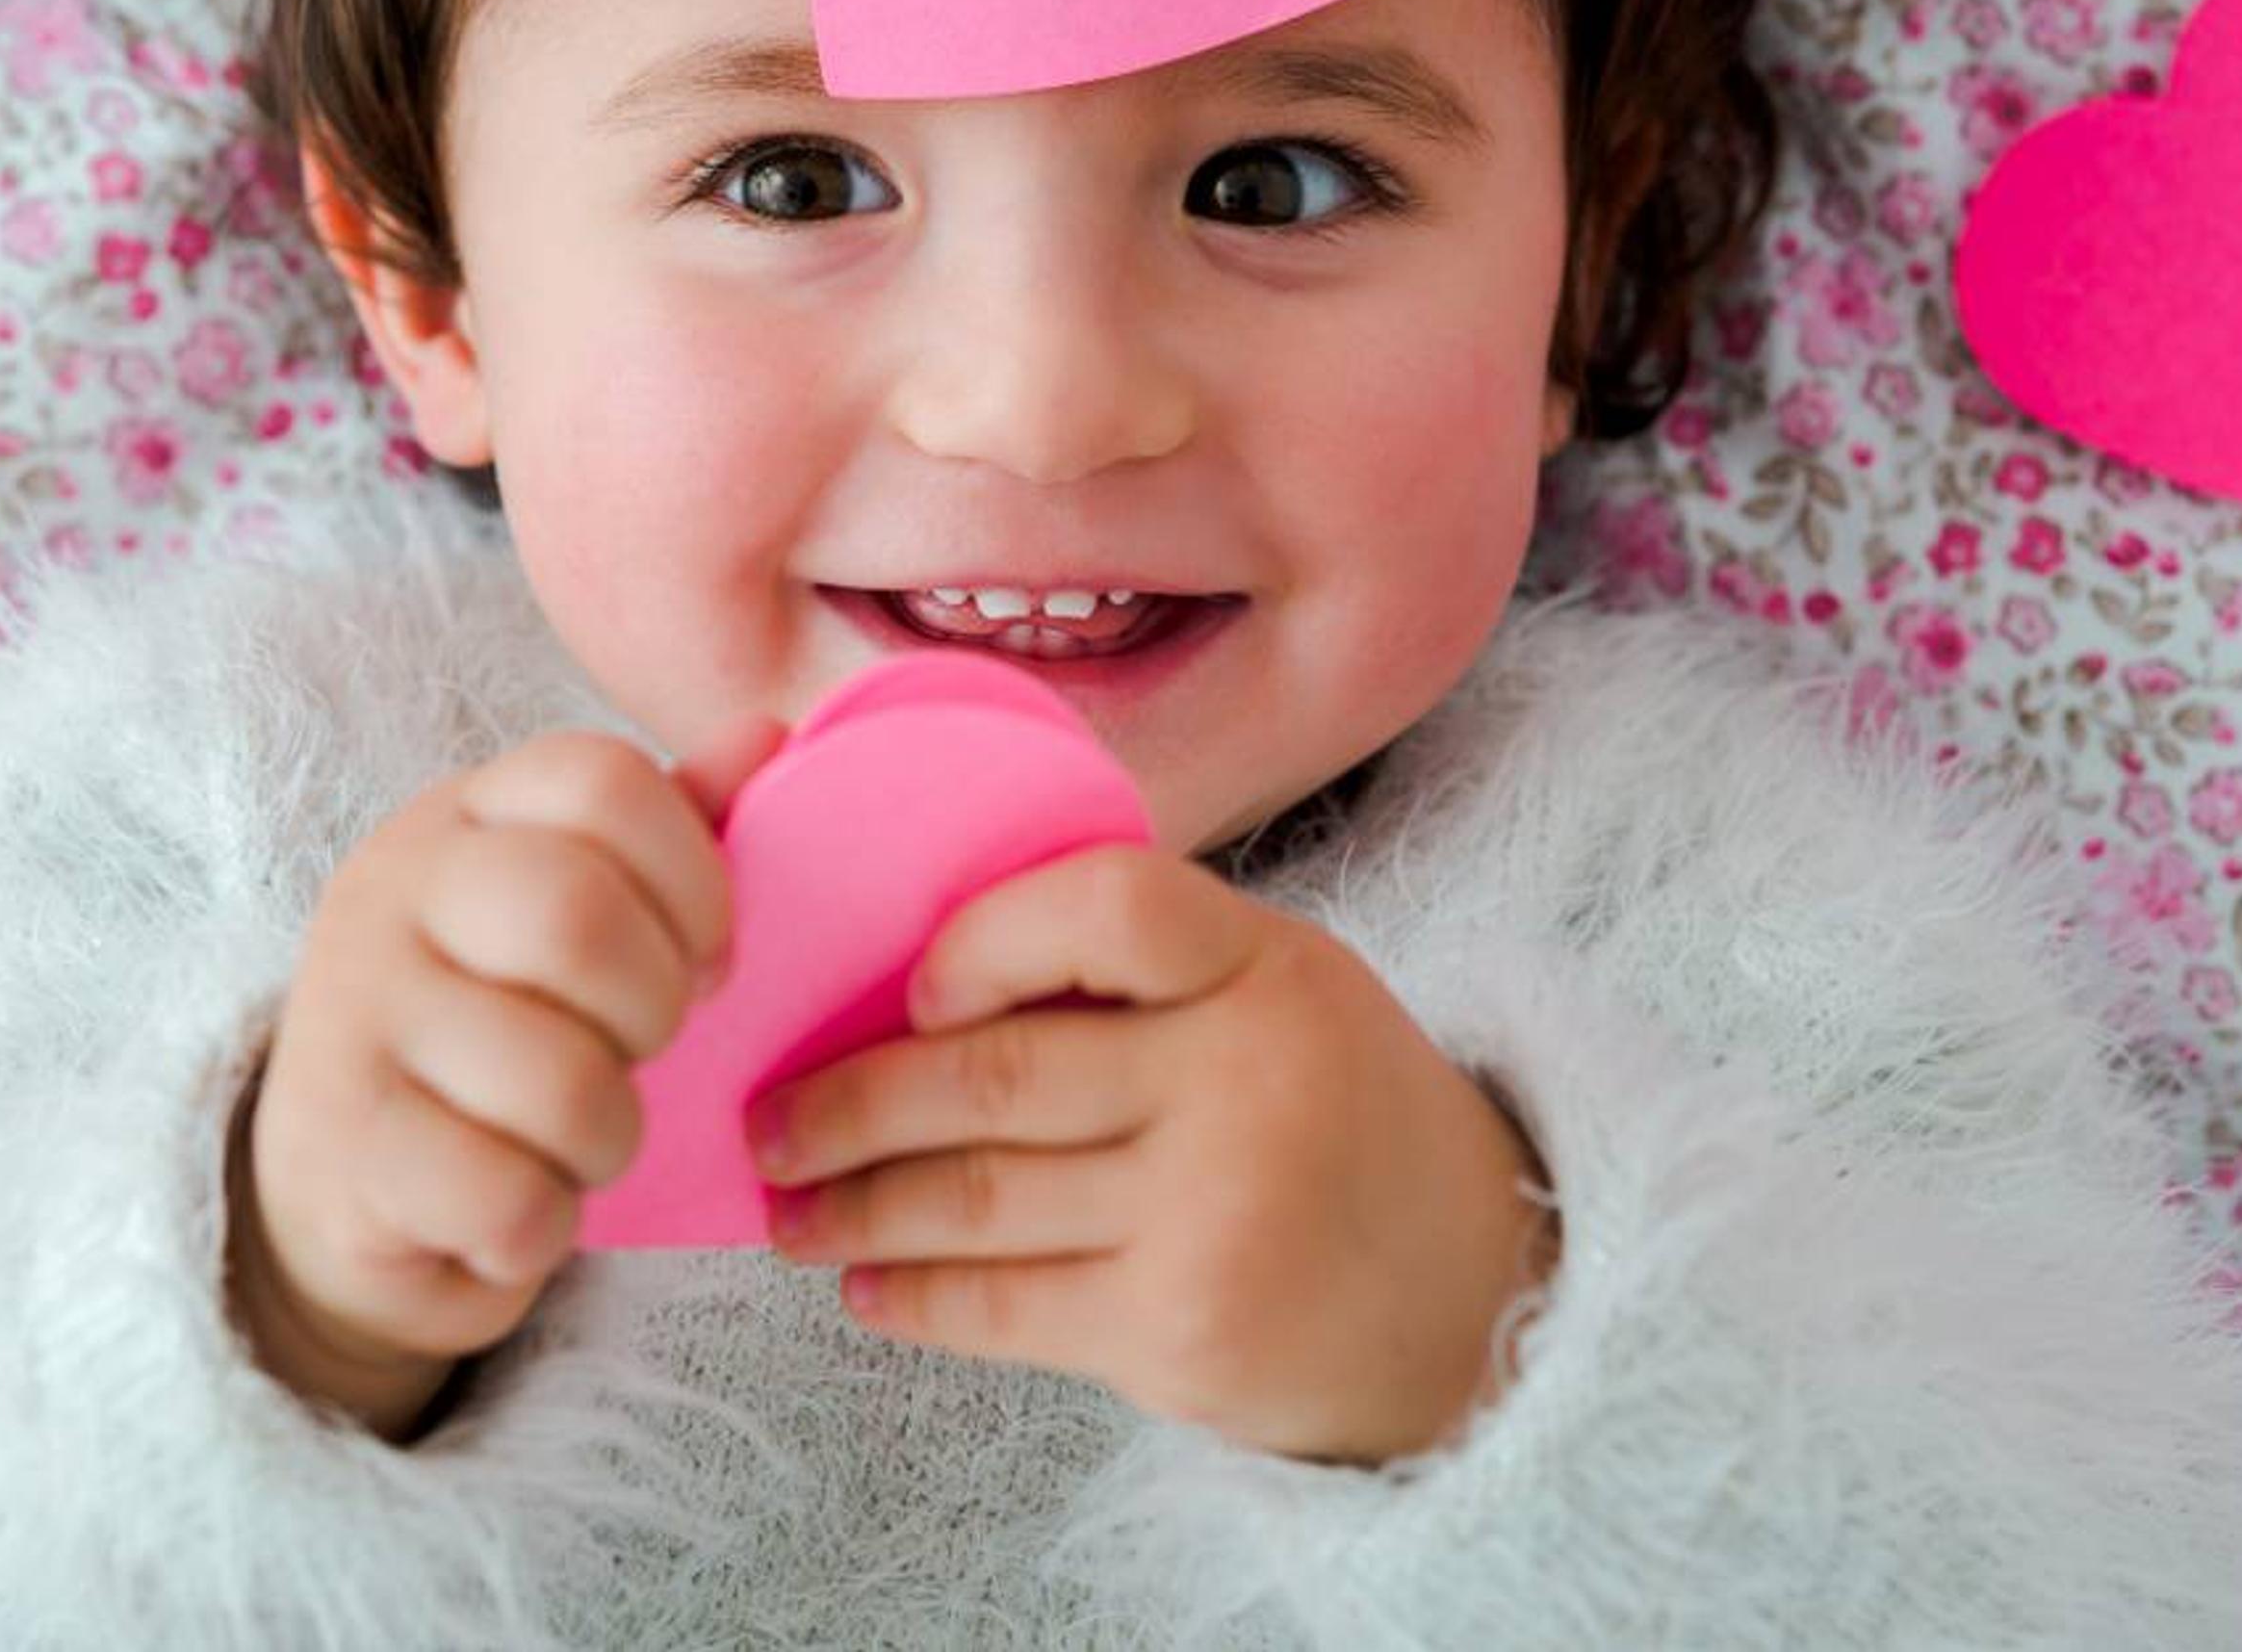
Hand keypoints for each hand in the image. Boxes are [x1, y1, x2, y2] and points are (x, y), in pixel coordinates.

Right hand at [239, 713, 787, 1394]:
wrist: (341, 1187)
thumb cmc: (495, 1028)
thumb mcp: (573, 909)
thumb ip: (669, 830)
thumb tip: (768, 738)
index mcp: (464, 815)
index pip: (605, 780)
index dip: (695, 878)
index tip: (709, 959)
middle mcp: (391, 891)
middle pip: (579, 916)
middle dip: (653, 1010)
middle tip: (638, 1052)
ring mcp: (353, 1015)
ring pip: (559, 1080)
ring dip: (608, 1137)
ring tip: (578, 1139)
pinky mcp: (341, 1146)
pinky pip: (507, 1196)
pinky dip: (543, 1223)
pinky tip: (517, 1203)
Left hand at [743, 844, 1560, 1466]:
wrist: (1475, 1291)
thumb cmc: (1332, 1107)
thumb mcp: (1277, 987)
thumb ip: (1138, 966)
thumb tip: (909, 978)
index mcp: (1264, 967)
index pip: (1104, 908)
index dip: (983, 941)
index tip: (907, 989)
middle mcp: (1245, 1082)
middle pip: (992, 1080)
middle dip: (845, 1105)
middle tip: (766, 1119)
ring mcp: (1214, 1215)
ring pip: (972, 1201)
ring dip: (850, 1208)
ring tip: (789, 1210)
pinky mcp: (1184, 1332)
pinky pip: (1002, 1309)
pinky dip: (912, 1298)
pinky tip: (866, 1286)